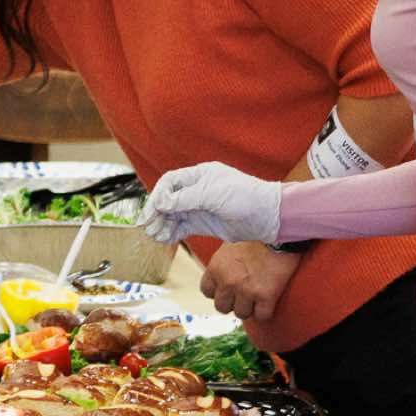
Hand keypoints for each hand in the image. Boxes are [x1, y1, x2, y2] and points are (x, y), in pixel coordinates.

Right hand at [142, 163, 283, 244]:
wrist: (267, 217)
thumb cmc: (244, 197)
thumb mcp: (211, 194)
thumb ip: (184, 198)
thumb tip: (161, 203)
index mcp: (199, 176)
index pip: (170, 182)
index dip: (158, 195)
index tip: (152, 209)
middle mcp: (197, 190)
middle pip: (168, 200)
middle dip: (156, 212)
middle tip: (148, 225)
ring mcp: (200, 207)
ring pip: (173, 215)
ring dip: (162, 224)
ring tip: (155, 235)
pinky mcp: (203, 223)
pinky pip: (181, 227)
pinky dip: (171, 233)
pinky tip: (165, 239)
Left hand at [199, 242, 300, 321]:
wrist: (278, 231)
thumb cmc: (254, 234)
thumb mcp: (228, 246)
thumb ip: (222, 264)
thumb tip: (221, 275)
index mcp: (216, 268)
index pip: (207, 292)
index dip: (218, 291)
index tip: (227, 288)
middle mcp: (228, 281)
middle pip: (222, 307)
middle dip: (232, 302)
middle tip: (243, 294)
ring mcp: (247, 290)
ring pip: (241, 314)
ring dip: (249, 308)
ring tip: (257, 297)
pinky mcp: (267, 295)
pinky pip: (262, 316)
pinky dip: (265, 311)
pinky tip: (269, 300)